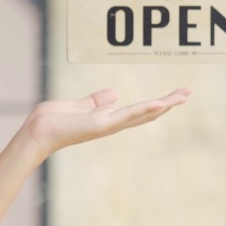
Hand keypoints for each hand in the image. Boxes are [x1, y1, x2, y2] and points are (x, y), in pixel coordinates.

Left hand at [21, 87, 190, 159]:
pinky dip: (143, 109)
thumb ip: (97, 100)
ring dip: (163, 105)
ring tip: (182, 96)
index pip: (138, 111)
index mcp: (107, 119)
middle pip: (146, 114)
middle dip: (168, 104)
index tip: (174, 95)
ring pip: (142, 114)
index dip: (157, 104)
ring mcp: (108, 125)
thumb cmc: (53, 120)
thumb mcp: (79, 105)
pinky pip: (127, 115)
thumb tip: (115, 93)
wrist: (38, 132)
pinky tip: (159, 104)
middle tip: (187, 93)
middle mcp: (111, 124)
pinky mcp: (101, 124)